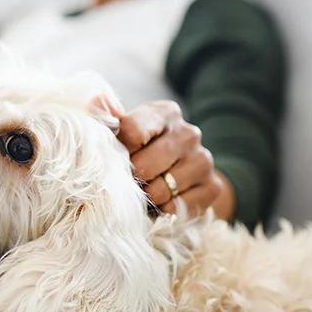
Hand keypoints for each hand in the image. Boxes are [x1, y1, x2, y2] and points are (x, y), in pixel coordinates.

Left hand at [112, 100, 229, 216]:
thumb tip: (99, 100)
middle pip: (143, 165)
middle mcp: (189, 133)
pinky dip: (164, 211)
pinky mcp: (212, 186)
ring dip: (147, 197)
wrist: (183, 173)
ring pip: (160, 189)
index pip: (131, 132)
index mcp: (165, 113)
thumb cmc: (144, 150)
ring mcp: (204, 160)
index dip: (119, 151)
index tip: (118, 157)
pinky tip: (163, 202)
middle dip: (131, 178)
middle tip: (130, 181)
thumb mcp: (125, 130)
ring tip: (146, 191)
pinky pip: (177, 208)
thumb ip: (107, 116)